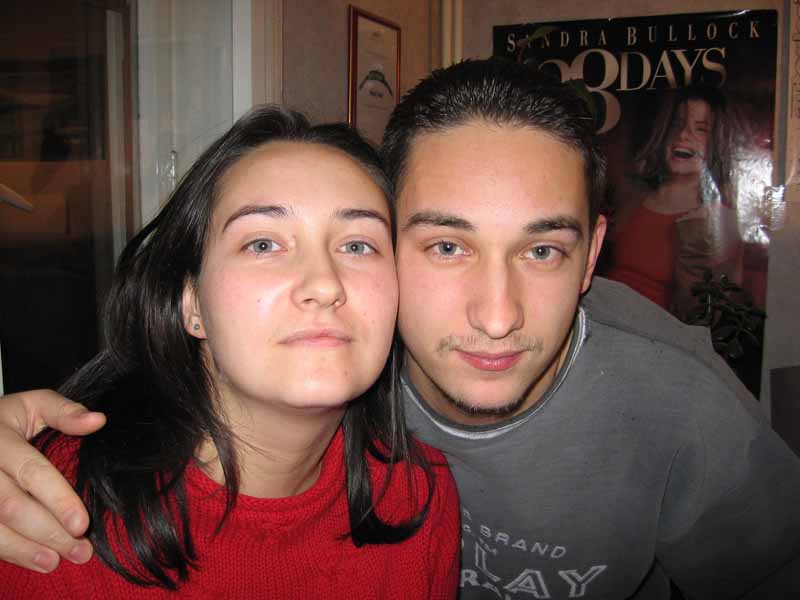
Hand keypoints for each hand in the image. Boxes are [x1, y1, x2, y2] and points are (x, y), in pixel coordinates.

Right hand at [0, 390, 105, 571]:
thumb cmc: (7, 418)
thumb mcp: (33, 403)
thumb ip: (64, 411)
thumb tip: (98, 420)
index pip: (31, 471)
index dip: (57, 499)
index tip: (82, 523)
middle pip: (11, 506)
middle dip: (48, 531)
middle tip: (81, 550)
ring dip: (26, 549)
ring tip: (58, 561)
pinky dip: (10, 551)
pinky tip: (36, 560)